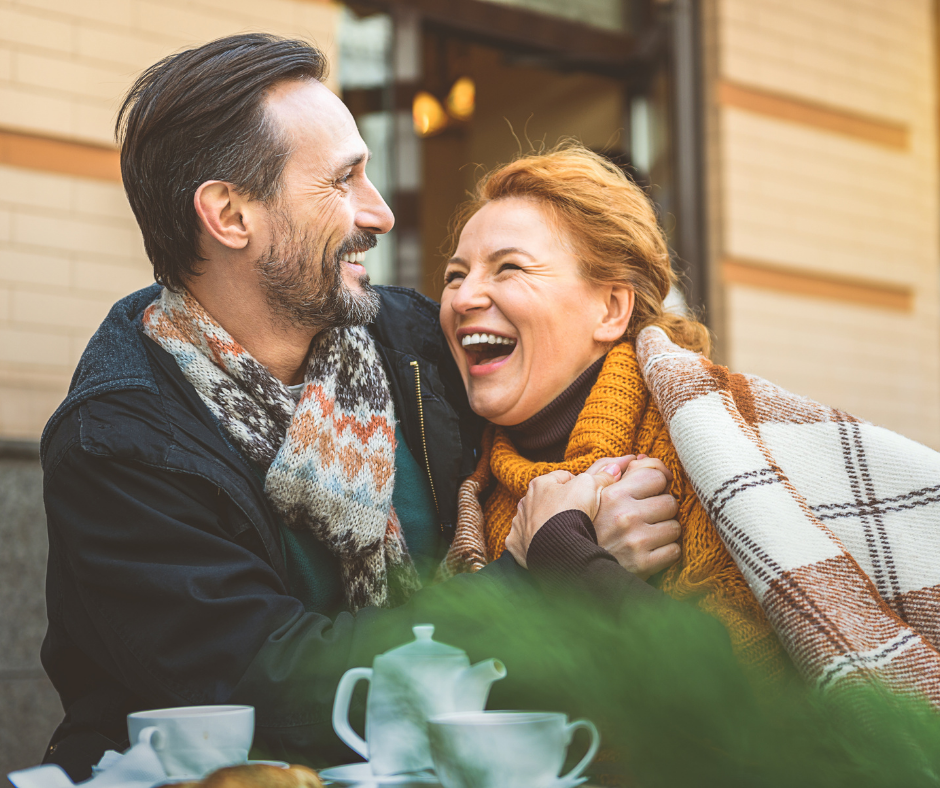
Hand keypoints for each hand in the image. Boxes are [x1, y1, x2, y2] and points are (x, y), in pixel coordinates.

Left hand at [505, 461, 626, 567]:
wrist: (557, 548)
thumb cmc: (571, 512)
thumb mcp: (590, 487)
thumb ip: (601, 477)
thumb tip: (613, 469)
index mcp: (540, 484)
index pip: (563, 478)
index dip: (580, 485)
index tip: (589, 496)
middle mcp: (525, 501)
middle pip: (548, 498)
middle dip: (561, 504)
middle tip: (579, 515)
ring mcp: (520, 523)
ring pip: (535, 519)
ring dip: (547, 523)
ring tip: (564, 532)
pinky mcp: (517, 543)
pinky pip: (525, 539)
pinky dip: (535, 541)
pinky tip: (548, 545)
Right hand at [591, 455, 680, 579]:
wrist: (572, 565)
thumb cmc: (583, 526)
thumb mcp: (588, 493)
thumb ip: (610, 470)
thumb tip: (639, 457)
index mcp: (613, 494)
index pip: (656, 475)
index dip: (657, 482)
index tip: (654, 489)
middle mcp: (625, 515)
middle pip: (670, 502)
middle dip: (661, 509)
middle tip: (647, 516)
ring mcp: (636, 541)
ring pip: (675, 527)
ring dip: (664, 531)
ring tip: (647, 534)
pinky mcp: (643, 564)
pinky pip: (674, 551)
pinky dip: (665, 552)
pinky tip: (649, 551)